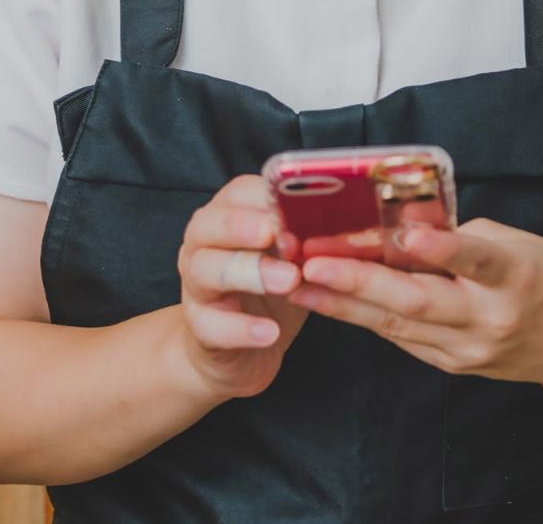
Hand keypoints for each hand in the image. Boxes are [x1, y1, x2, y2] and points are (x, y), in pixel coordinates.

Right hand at [173, 174, 307, 401]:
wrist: (240, 349)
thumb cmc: (272, 288)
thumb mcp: (292, 255)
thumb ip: (307, 235)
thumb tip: (347, 220)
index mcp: (227, 217)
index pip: (237, 193)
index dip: (266, 199)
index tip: (298, 210)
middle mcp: (202, 246)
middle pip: (209, 225)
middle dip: (245, 227)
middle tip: (286, 240)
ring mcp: (195, 286)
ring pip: (205, 270)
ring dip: (251, 273)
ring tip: (289, 282)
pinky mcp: (198, 327)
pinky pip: (211, 325)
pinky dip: (242, 328)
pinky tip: (270, 332)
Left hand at [287, 219, 542, 391]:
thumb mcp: (525, 244)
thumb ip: (468, 237)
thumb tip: (409, 228)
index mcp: (518, 276)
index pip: (477, 260)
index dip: (441, 249)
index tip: (404, 235)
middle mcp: (491, 318)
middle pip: (419, 302)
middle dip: (359, 282)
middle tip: (311, 263)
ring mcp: (470, 350)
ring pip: (399, 325)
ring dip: (345, 304)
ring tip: (300, 284)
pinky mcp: (456, 366)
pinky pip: (404, 338)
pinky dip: (367, 317)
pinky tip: (331, 301)